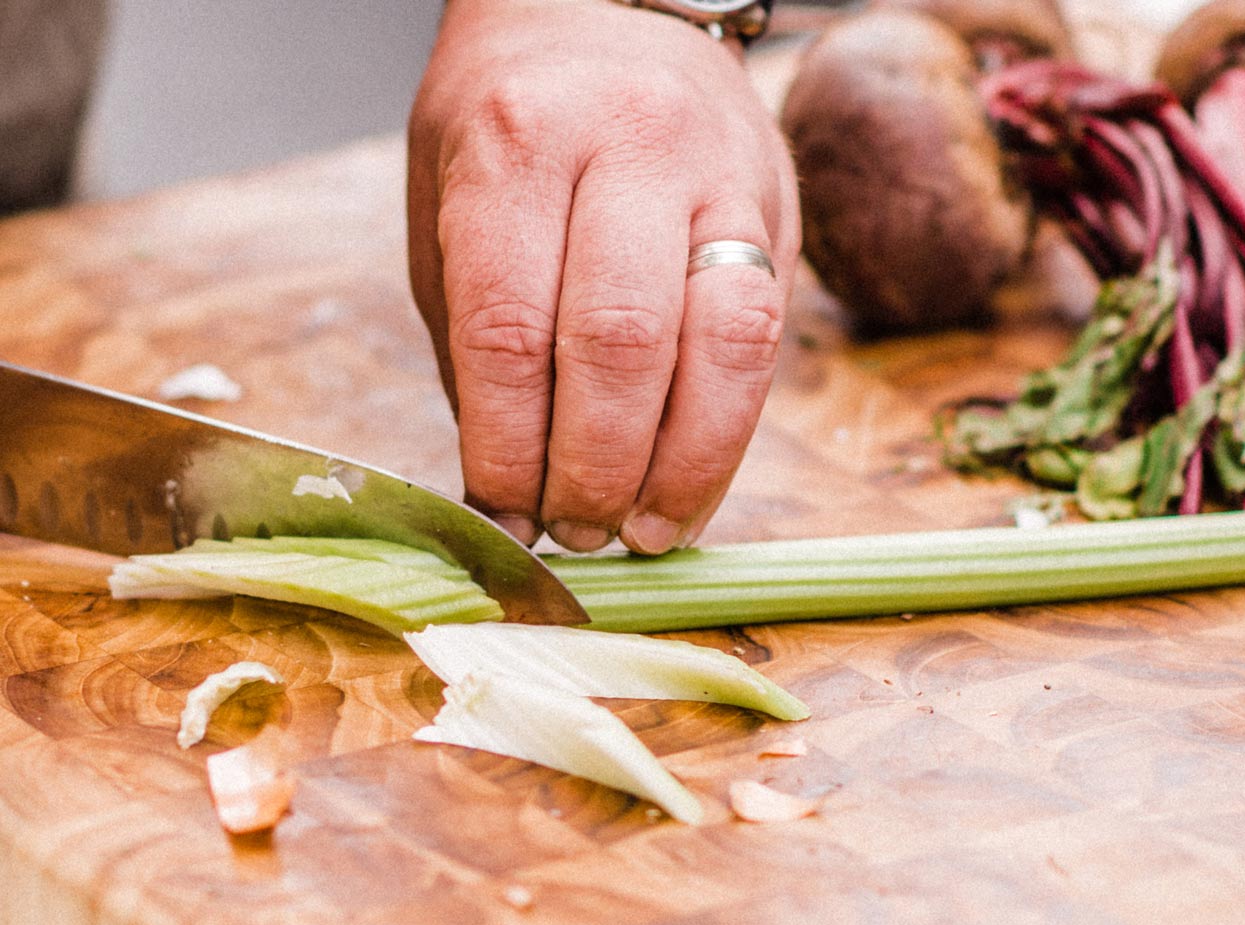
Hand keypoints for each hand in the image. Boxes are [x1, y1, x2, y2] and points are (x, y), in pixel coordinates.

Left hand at [408, 0, 798, 554]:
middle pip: (619, 346)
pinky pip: (762, 347)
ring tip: (641, 532)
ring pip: (716, 350)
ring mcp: (715, 175)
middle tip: (573, 533)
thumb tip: (507, 496)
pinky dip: (723, 443)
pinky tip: (688, 493)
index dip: (508, 450)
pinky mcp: (773, 209)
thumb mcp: (452, 210)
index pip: (511, 329)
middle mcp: (625, 145)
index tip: (501, 517)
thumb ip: (477, 347)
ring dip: (677, 471)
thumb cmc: (514, 132)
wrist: (608, 12)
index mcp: (517, 143)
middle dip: (593, 471)